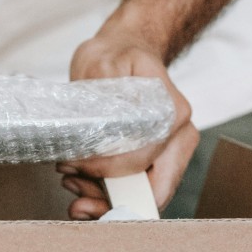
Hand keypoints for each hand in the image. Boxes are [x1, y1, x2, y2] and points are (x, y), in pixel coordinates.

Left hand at [59, 26, 198, 219]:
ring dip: (104, 199)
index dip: (105, 170)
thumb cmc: (117, 55)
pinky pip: (135, 192)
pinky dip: (106, 194)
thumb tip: (98, 126)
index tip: (73, 163)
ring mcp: (170, 155)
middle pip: (150, 190)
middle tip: (72, 188)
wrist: (126, 52)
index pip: (142, 159)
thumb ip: (102, 90)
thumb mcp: (103, 61)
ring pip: (142, 197)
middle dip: (108, 199)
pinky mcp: (154, 165)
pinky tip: (81, 181)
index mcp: (172, 114)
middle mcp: (179, 138)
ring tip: (72, 181)